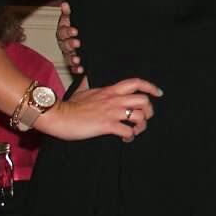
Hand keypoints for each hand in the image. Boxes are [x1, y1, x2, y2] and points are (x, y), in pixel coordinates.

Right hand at [44, 77, 162, 142]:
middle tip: (144, 118)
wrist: (57, 115)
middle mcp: (114, 100)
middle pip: (144, 100)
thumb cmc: (68, 105)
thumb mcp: (81, 90)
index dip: (150, 87)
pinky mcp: (106, 125)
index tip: (158, 93)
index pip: (136, 83)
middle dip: (149, 111)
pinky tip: (125, 138)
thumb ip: (88, 85)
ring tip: (134, 131)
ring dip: (141, 126)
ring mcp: (111, 112)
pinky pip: (128, 131)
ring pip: (140, 116)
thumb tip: (84, 77)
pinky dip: (130, 136)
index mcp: (110, 90)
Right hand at [56, 0, 83, 75]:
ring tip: (77, 59)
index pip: (62, 31)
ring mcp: (70, 53)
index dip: (67, 31)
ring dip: (72, 58)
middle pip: (64, 45)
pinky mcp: (76, 62)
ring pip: (68, 56)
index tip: (75, 31)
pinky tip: (81, 69)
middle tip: (78, 43)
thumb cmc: (82, 26)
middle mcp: (66, 43)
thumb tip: (65, 4)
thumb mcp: (77, 18)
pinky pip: (74, 67)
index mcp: (65, 31)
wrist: (93, 35)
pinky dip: (77, 68)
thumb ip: (70, 12)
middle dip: (70, 44)